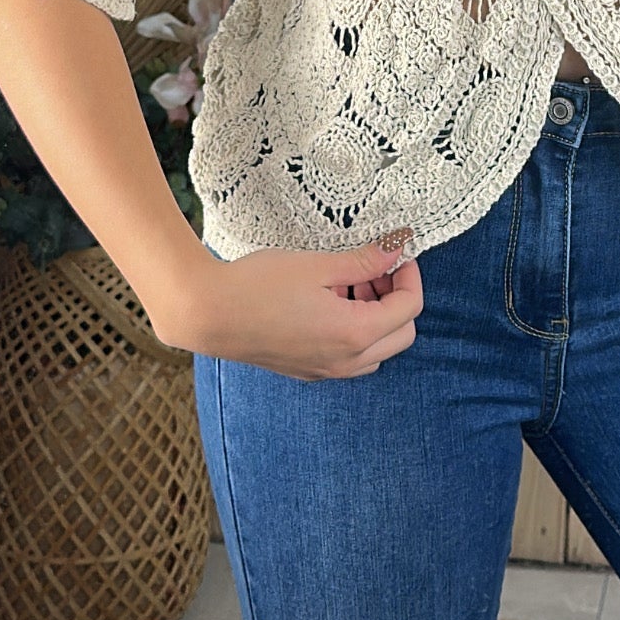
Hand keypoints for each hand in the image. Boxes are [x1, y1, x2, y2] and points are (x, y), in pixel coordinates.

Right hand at [158, 237, 422, 381]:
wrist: (209, 313)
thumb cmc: (260, 284)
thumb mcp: (319, 265)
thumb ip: (364, 261)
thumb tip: (398, 248)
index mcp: (354, 334)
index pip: (409, 309)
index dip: (410, 276)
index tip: (396, 253)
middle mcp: (345, 362)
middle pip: (401, 336)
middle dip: (397, 299)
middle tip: (374, 268)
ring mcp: (325, 371)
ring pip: (377, 351)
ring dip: (376, 317)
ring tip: (347, 283)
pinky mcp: (307, 371)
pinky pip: (350, 359)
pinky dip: (354, 332)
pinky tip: (328, 302)